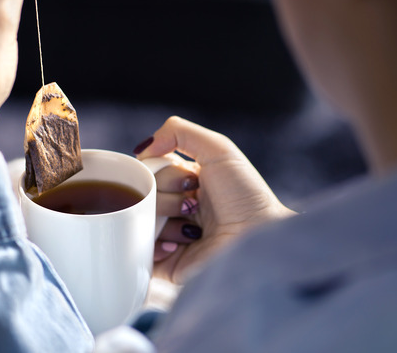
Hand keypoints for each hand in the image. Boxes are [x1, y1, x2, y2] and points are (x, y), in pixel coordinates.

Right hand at [136, 116, 295, 283]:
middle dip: (168, 195)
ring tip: (192, 229)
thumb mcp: (219, 150)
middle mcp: (178, 208)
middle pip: (144, 193)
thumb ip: (178, 132)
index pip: (153, 169)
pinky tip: (176, 246)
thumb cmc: (246, 197)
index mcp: (188, 182)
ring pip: (139, 220)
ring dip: (164, 220)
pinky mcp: (165, 265)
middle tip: (194, 204)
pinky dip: (153, 246)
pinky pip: (138, 251)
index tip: (190, 179)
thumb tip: (142, 148)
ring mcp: (170, 237)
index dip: (164, 171)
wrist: (258, 241)